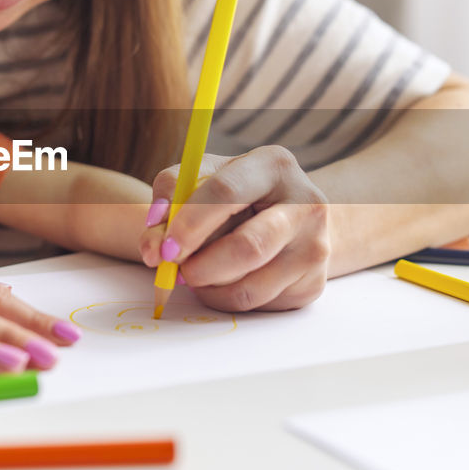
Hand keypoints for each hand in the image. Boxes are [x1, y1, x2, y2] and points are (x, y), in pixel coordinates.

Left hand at [139, 146, 329, 310]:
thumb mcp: (204, 178)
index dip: (189, 223)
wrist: (294, 216)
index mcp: (274, 165)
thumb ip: (170, 197)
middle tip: (176, 272)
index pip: (227, 192)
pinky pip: (258, 305)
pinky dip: (228, 299)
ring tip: (198, 273)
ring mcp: (315, 246)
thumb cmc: (238, 194)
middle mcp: (306, 203)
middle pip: (248, 247)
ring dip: (210, 288)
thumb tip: (153, 247)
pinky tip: (225, 281)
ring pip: (250, 287)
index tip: (164, 249)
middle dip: (202, 267)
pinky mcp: (313, 283)